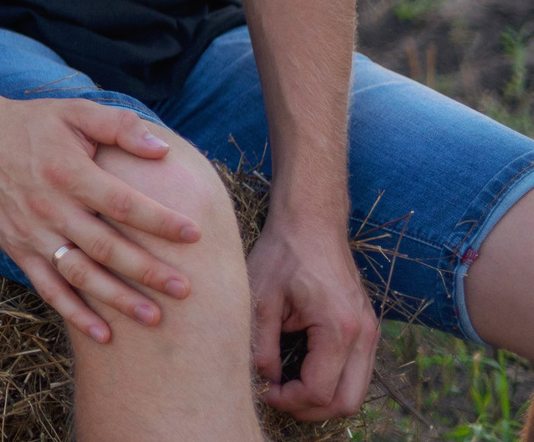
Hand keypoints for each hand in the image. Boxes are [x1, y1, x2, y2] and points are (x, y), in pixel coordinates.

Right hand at [0, 95, 201, 343]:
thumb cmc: (31, 124)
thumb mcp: (74, 111)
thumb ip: (119, 127)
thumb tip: (163, 150)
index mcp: (69, 173)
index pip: (121, 202)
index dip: (158, 220)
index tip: (194, 235)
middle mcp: (51, 206)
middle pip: (105, 246)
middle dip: (147, 270)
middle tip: (185, 289)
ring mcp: (32, 232)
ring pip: (79, 273)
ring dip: (116, 299)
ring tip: (153, 318)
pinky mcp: (18, 249)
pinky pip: (48, 287)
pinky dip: (74, 313)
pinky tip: (103, 334)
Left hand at [247, 213, 376, 418]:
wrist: (312, 222)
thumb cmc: (283, 253)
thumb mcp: (261, 298)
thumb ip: (260, 345)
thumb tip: (264, 380)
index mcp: (338, 328)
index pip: (319, 391)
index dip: (289, 401)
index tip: (264, 391)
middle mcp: (364, 336)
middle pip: (347, 403)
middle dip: (310, 409)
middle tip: (277, 396)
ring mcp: (371, 334)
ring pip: (355, 392)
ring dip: (323, 398)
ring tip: (287, 385)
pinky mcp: (368, 330)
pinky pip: (356, 373)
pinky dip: (332, 381)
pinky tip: (302, 368)